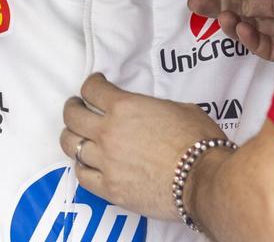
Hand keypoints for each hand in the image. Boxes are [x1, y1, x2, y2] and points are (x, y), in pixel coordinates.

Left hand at [60, 74, 228, 220]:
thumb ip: (153, 107)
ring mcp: (106, 162)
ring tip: (77, 135)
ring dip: (73, 136)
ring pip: (71, 145)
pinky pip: (82, 175)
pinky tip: (87, 163)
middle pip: (72, 115)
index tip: (94, 85)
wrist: (202, 180)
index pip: (91, 89)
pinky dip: (82, 166)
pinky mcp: (109, 189)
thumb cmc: (199, 141)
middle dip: (73, 107)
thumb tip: (150, 112)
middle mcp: (108, 132)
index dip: (91, 84)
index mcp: (124, 106)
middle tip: (78, 107)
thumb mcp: (179, 108)